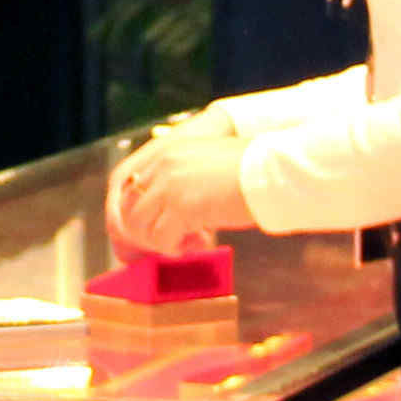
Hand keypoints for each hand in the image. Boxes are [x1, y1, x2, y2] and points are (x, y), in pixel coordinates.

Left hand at [107, 120, 246, 259]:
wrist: (273, 170)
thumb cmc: (251, 169)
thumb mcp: (205, 163)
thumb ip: (182, 179)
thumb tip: (173, 211)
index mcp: (166, 151)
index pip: (127, 184)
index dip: (133, 210)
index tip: (146, 228)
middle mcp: (162, 165)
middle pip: (127, 207)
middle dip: (142, 230)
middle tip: (167, 242)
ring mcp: (169, 186)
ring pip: (139, 225)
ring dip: (158, 240)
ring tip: (185, 243)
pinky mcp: (182, 208)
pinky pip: (161, 239)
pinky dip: (173, 249)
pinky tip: (196, 245)